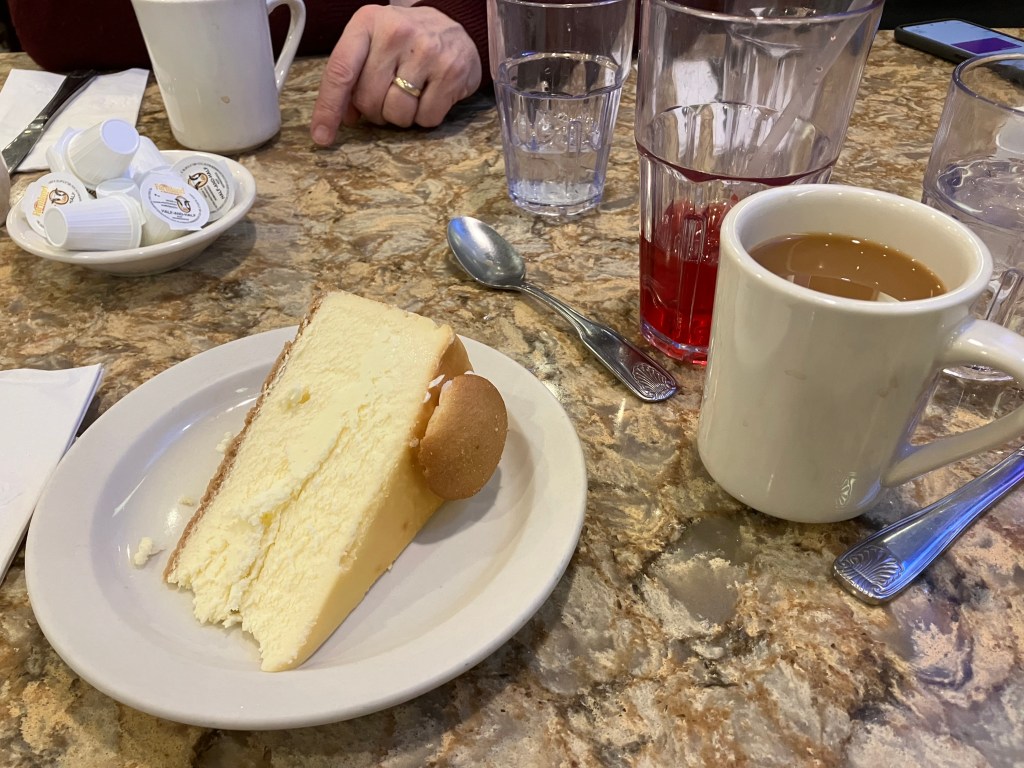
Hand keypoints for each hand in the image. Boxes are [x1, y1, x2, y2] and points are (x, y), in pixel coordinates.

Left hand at [310, 5, 481, 144]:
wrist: (453, 29)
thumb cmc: (406, 42)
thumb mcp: (373, 45)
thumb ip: (353, 76)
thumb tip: (345, 117)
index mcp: (367, 23)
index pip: (340, 71)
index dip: (328, 108)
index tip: (321, 136)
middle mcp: (396, 32)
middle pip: (369, 99)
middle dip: (375, 111)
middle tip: (388, 97)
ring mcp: (427, 50)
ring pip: (397, 113)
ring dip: (401, 117)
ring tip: (411, 95)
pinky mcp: (451, 71)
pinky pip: (426, 117)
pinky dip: (425, 117)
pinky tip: (430, 95)